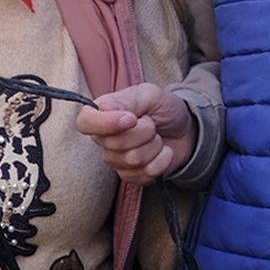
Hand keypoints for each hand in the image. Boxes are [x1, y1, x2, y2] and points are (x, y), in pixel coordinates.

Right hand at [76, 83, 196, 181]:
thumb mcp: (149, 94)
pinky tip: (161, 152)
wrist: (185, 129)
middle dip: (144, 132)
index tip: (131, 119)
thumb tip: (109, 111)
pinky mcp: (131, 176)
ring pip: (133, 160)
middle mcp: (104, 139)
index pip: (85, 123)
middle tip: (152, 123)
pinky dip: (161, 161)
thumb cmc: (164, 109)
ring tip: (157, 137)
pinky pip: (144, 174)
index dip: (106, 124)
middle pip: (115, 144)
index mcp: (103, 114)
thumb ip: (127, 100)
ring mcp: (116, 160)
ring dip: (154, 146)